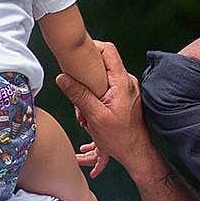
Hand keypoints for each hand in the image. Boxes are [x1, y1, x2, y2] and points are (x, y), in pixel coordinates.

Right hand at [55, 42, 154, 173]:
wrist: (137, 153)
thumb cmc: (120, 138)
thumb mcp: (95, 117)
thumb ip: (79, 95)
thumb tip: (62, 77)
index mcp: (122, 82)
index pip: (109, 51)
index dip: (92, 47)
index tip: (76, 55)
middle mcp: (127, 82)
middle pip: (102, 65)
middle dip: (85, 78)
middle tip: (77, 96)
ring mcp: (126, 89)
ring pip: (101, 80)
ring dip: (88, 94)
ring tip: (85, 114)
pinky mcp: (124, 98)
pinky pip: (105, 90)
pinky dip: (95, 100)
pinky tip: (90, 117)